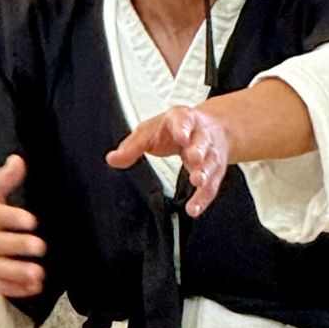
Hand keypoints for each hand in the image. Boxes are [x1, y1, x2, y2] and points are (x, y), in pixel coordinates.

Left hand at [107, 104, 230, 217]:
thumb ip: (132, 146)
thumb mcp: (150, 131)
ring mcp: (210, 153)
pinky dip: (203, 199)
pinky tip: (194, 209)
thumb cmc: (175, 129)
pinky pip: (211, 186)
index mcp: (182, 119)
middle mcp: (200, 135)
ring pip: (210, 163)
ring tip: (197, 182)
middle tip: (194, 159)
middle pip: (201, 142)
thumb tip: (113, 159)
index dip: (182, 128)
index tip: (181, 137)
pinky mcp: (215, 171)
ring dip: (204, 173)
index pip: (183, 121)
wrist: (213, 127)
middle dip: (198, 150)